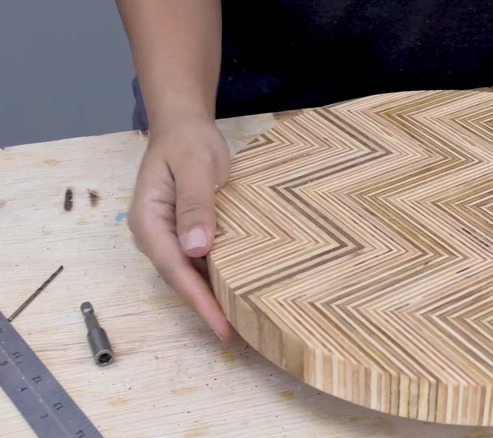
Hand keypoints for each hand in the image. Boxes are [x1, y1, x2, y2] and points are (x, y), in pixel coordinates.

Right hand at [128, 117, 233, 339]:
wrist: (184, 126)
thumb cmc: (188, 142)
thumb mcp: (195, 168)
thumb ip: (195, 205)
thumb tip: (195, 248)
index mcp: (149, 222)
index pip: (175, 270)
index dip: (200, 300)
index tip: (223, 325)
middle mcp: (155, 235)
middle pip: (181, 279)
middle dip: (207, 308)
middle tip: (239, 333)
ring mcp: (169, 236)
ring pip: (191, 274)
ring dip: (213, 296)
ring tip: (242, 321)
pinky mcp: (184, 233)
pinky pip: (200, 261)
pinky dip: (217, 277)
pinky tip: (237, 290)